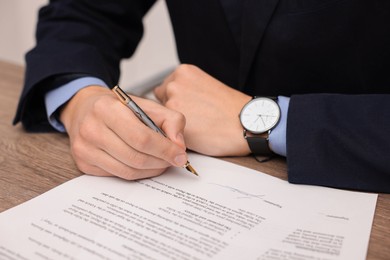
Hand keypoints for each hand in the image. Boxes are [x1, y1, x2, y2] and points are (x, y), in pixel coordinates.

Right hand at [60, 86, 187, 179]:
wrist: (84, 109)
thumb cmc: (118, 107)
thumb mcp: (147, 105)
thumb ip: (171, 120)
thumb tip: (179, 147)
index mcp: (107, 109)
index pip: (142, 138)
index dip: (165, 150)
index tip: (181, 156)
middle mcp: (92, 129)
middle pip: (136, 158)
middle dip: (161, 162)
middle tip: (174, 160)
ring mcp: (84, 149)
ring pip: (128, 171)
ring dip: (151, 170)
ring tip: (161, 161)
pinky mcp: (83, 164)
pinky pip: (118, 176)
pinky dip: (137, 173)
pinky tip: (144, 164)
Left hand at [154, 64, 251, 155]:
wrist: (246, 123)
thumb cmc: (232, 108)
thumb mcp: (206, 86)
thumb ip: (186, 89)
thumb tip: (174, 100)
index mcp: (183, 72)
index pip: (165, 88)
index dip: (176, 100)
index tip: (189, 107)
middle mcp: (174, 84)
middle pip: (161, 102)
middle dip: (173, 110)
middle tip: (194, 117)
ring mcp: (172, 103)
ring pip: (164, 118)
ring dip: (173, 123)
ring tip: (197, 126)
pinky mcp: (174, 123)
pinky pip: (169, 132)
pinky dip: (178, 135)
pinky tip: (196, 134)